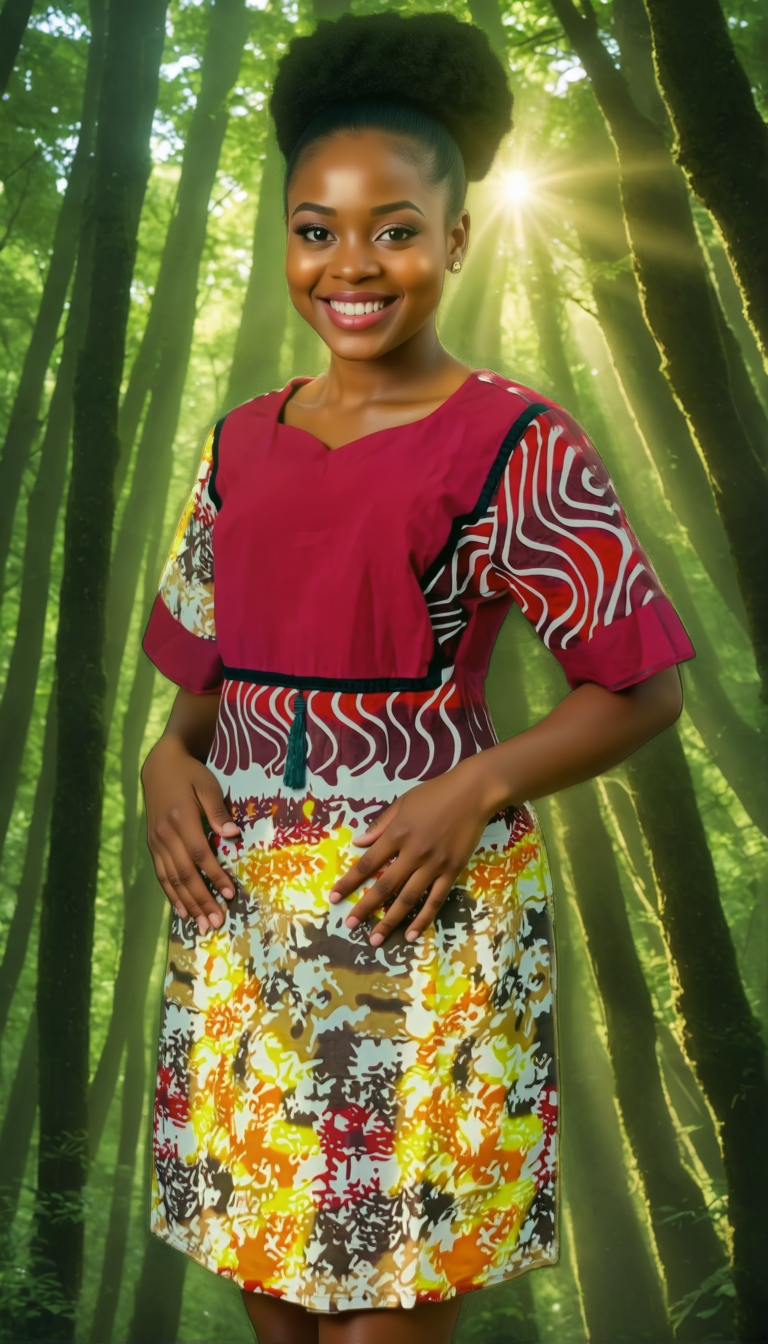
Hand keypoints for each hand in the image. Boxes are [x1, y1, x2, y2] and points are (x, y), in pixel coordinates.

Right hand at [142, 734, 240, 933]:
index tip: (230, 893)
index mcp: (181, 818)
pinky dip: (170, 894)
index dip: (214, 876)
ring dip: (187, 903)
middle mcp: (165, 834)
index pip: (200, 854)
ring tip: (201, 924)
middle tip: (217, 921)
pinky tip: (181, 910)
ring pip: (171, 879)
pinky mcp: (152, 845)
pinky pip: (161, 875)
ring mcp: (156, 841)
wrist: (159, 766)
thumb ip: (218, 810)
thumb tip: (233, 834)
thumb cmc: (189, 774)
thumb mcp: (207, 785)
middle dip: (202, 899)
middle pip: (184, 873)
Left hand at [329, 757, 499, 944]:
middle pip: (385, 886)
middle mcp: (413, 853)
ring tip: (375, 939)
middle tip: (350, 925)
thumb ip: (380, 825)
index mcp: (397, 834)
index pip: (367, 863)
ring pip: (408, 899)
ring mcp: (434, 865)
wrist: (473, 793)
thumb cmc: (435, 793)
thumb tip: (358, 843)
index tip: (334, 897)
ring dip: (390, 921)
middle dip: (365, 908)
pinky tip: (411, 934)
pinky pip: (435, 900)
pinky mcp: (452, 871)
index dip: (349, 882)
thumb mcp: (402, 802)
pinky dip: (422, 919)